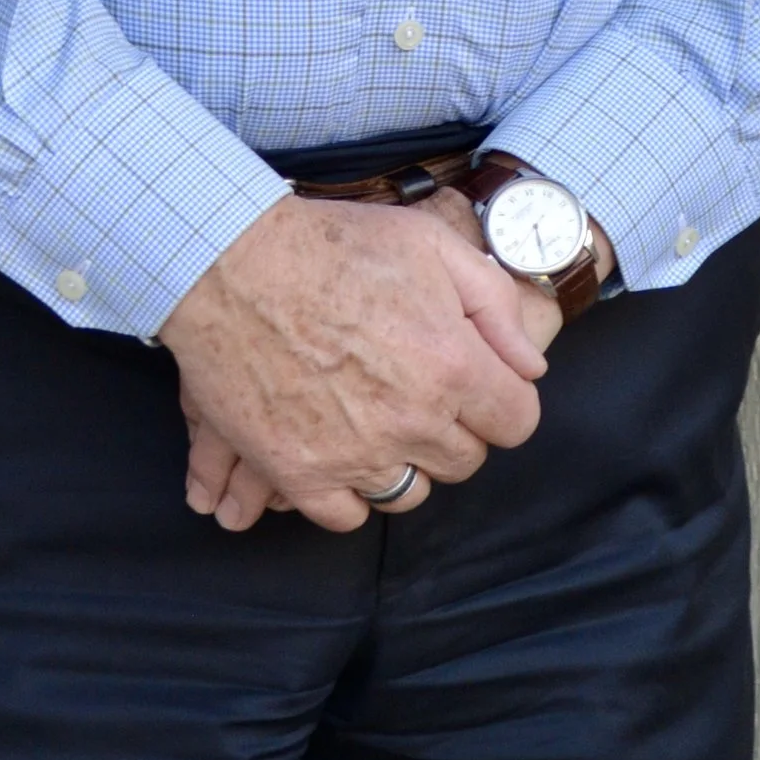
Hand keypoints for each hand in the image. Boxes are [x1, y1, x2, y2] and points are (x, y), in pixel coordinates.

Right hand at [161, 193, 549, 535]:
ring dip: (401, 462)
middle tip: (415, 390)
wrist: (229, 262)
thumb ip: (493, 304)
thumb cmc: (330, 245)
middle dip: (450, 428)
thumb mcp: (429, 244)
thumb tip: (530, 366)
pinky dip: (347, 492)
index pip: (517, 422)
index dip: (500, 400)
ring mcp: (354, 454)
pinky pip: (346, 516)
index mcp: (452, 365)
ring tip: (374, 418)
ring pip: (409, 495)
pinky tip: (339, 452)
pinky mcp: (300, 472)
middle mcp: (412, 420)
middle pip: (464, 462)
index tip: (475, 384)